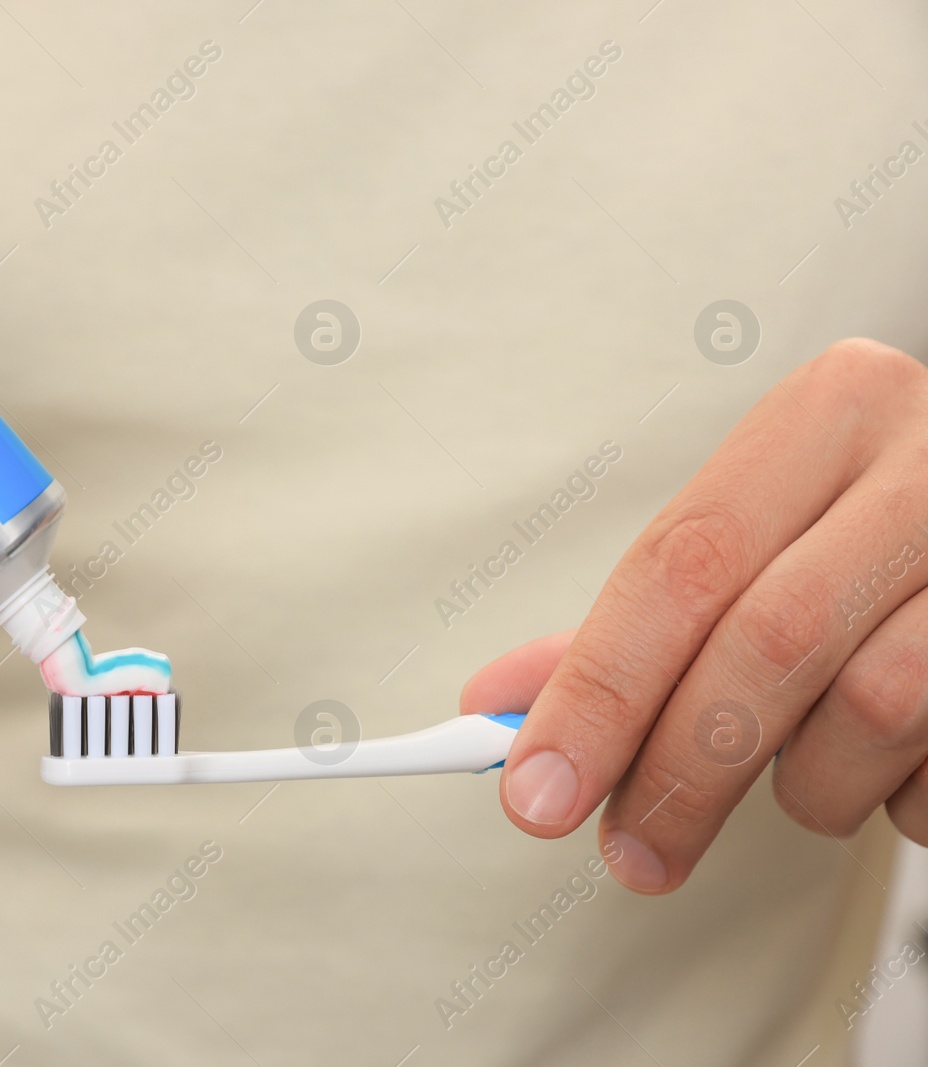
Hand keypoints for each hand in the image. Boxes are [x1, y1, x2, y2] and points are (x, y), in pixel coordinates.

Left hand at [462, 339, 927, 892]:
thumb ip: (629, 623)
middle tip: (633, 849)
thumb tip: (499, 707)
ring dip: (810, 781)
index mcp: (829, 412)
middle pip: (768, 642)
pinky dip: (897, 797)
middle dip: (680, 770)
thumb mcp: (754, 537)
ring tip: (804, 768)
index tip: (537, 789)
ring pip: (873, 712)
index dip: (600, 692)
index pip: (681, 566)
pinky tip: (890, 763)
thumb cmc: (863, 529)